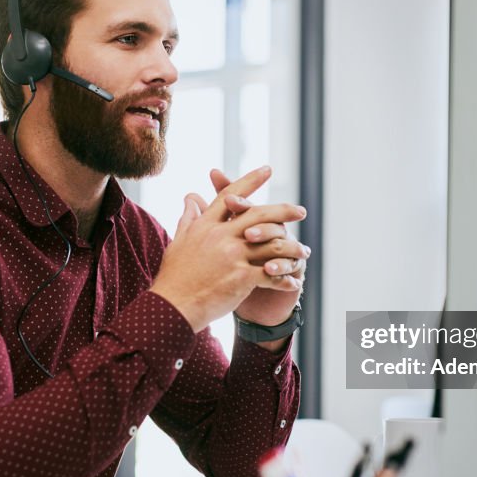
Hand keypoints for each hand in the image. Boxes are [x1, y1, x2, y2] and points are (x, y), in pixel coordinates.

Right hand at [149, 166, 306, 332]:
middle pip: (259, 215)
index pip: (230, 196)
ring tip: (304, 252)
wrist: (172, 307)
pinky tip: (294, 282)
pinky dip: (285, 279)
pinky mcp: (240, 277)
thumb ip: (188, 218)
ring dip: (292, 248)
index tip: (267, 169)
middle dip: (284, 210)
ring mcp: (232, 256)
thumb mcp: (178, 242)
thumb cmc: (174, 277)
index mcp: (206, 226)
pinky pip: (271, 274)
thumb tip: (190, 197)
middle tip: (301, 210)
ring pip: (272, 244)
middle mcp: (221, 236)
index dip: (250, 181)